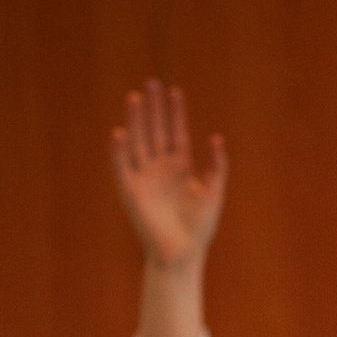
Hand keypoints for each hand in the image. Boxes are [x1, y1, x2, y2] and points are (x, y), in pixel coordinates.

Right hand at [111, 78, 227, 272]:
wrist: (182, 254)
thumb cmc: (200, 227)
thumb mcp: (213, 192)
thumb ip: (215, 166)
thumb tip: (216, 138)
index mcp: (180, 167)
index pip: (176, 132)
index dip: (175, 112)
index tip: (174, 91)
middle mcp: (160, 168)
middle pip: (155, 130)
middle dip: (153, 108)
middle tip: (151, 83)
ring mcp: (144, 177)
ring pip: (138, 142)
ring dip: (136, 120)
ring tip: (134, 97)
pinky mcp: (130, 191)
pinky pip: (122, 167)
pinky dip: (119, 151)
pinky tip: (120, 132)